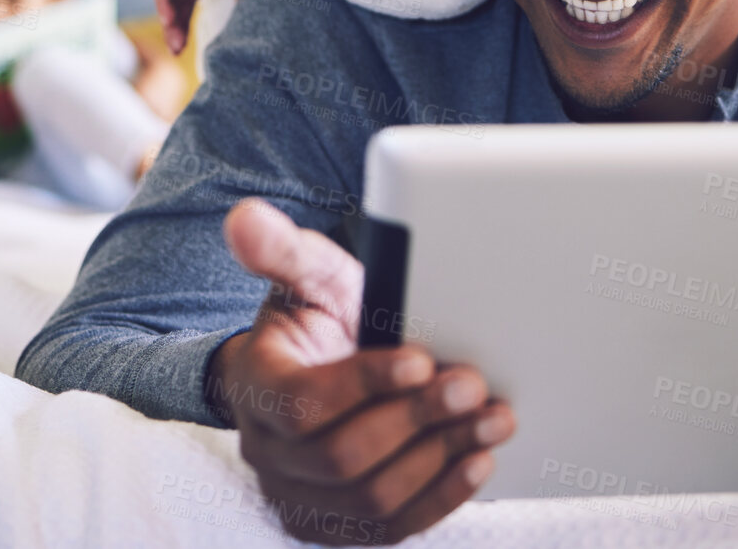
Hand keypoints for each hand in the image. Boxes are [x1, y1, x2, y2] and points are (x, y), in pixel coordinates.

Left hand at [154, 0, 259, 53]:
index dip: (186, 23)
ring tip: (175, 42)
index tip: (186, 47)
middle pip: (176, 2)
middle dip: (176, 27)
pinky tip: (169, 21)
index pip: (189, 1)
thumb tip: (246, 25)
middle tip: (178, 51)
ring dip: (169, 19)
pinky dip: (164, 3)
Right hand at [208, 199, 514, 544]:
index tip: (419, 358)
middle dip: (415, 420)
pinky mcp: (338, 527)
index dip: (364, 384)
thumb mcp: (306, 277)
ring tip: (491, 419)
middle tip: (471, 384)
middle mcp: (269, 454)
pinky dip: (440, 498)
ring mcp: (300, 499)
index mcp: (257, 388)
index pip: (303, 404)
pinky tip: (478, 460)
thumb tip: (246, 219)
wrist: (320, 370)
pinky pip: (390, 529)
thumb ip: (282, 250)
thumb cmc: (319, 322)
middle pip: (343, 458)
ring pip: (371, 500)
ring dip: (440, 460)